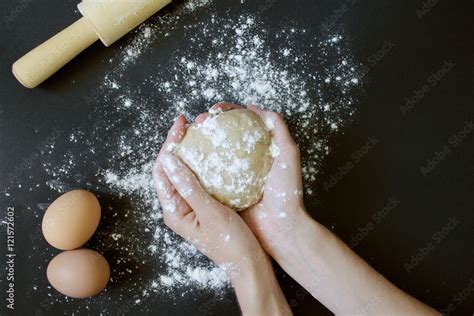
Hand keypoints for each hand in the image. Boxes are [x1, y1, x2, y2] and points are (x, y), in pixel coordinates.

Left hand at [152, 114, 291, 314]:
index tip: (180, 125)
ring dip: (190, 150)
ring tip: (200, 131)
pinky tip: (213, 152)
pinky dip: (203, 162)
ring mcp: (193, 205)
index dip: (168, 145)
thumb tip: (169, 159)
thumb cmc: (230, 243)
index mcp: (174, 210)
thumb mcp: (209, 212)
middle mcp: (179, 206)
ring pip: (186, 171)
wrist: (250, 263)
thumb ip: (188, 186)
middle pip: (171, 168)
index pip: (162, 171)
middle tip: (190, 123)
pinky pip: (200, 178)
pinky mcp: (206, 204)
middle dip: (177, 144)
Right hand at [205, 103, 309, 262]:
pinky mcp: (223, 194)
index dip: (227, 112)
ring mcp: (232, 178)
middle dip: (208, 124)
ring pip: (212, 155)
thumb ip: (277, 128)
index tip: (215, 110)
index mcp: (259, 150)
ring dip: (199, 143)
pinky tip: (188, 160)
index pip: (240, 122)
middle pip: (222, 136)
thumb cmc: (287, 193)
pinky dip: (197, 168)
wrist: (281, 229)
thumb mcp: (288, 154)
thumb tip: (254, 108)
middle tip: (200, 123)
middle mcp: (244, 162)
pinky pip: (207, 178)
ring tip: (189, 136)